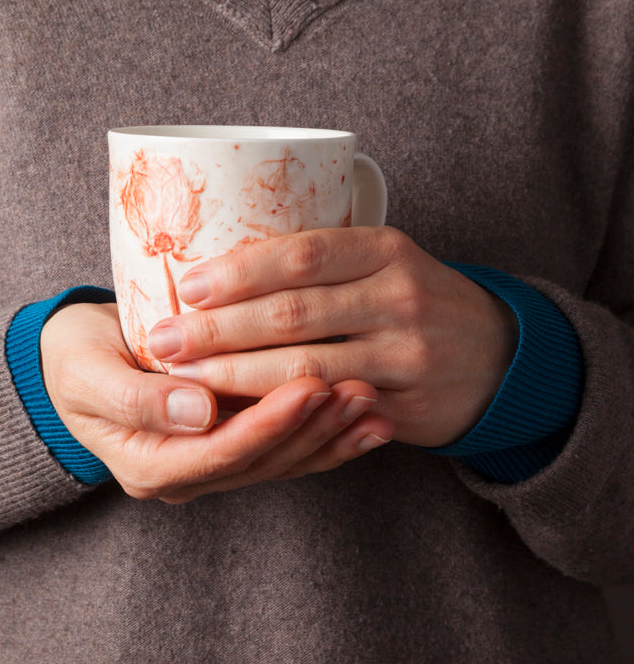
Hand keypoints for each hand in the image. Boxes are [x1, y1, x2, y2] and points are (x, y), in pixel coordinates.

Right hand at [39, 302, 392, 502]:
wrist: (75, 361)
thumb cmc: (75, 361)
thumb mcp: (87, 375)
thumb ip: (135, 398)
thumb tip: (197, 410)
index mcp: (147, 465)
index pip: (220, 452)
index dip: (269, 423)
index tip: (311, 385)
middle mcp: (185, 474)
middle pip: (261, 461)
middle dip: (313, 428)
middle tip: (360, 391)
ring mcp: (209, 464)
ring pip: (280, 459)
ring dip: (329, 432)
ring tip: (372, 400)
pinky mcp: (228, 444)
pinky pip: (283, 446)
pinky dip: (324, 432)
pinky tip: (363, 416)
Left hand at [147, 227, 518, 447]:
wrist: (500, 354)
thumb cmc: (416, 297)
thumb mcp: (384, 260)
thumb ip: (322, 260)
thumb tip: (223, 261)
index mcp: (386, 250)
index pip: (302, 254)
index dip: (239, 271)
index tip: (187, 286)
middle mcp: (400, 298)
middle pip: (294, 314)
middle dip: (219, 330)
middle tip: (163, 340)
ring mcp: (406, 356)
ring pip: (306, 370)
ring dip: (236, 377)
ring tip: (184, 377)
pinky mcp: (407, 408)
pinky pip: (332, 413)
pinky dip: (280, 413)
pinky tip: (237, 412)